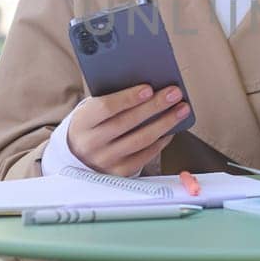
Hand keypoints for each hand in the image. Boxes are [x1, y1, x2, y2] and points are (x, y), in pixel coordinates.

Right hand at [66, 83, 189, 176]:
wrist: (78, 154)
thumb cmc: (92, 124)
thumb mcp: (92, 109)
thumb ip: (112, 98)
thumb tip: (148, 88)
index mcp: (82, 123)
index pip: (105, 108)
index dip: (128, 98)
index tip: (149, 88)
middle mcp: (91, 144)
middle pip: (128, 123)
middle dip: (155, 106)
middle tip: (175, 93)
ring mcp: (105, 160)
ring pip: (140, 140)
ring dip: (165, 123)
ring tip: (181, 109)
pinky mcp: (120, 172)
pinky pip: (145, 156)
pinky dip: (161, 141)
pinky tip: (171, 129)